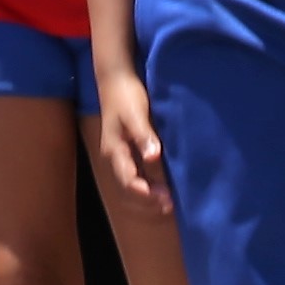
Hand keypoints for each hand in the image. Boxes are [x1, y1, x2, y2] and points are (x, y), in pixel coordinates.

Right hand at [92, 73, 170, 212]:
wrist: (116, 78)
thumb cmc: (125, 95)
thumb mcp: (134, 113)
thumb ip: (143, 135)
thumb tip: (153, 158)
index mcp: (114, 150)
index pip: (128, 179)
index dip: (144, 192)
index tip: (163, 198)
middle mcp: (116, 156)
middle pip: (129, 186)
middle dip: (148, 198)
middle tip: (169, 205)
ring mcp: (122, 153)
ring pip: (133, 180)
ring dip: (149, 192)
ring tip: (168, 201)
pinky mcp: (129, 147)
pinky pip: (138, 171)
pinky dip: (150, 180)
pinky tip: (164, 183)